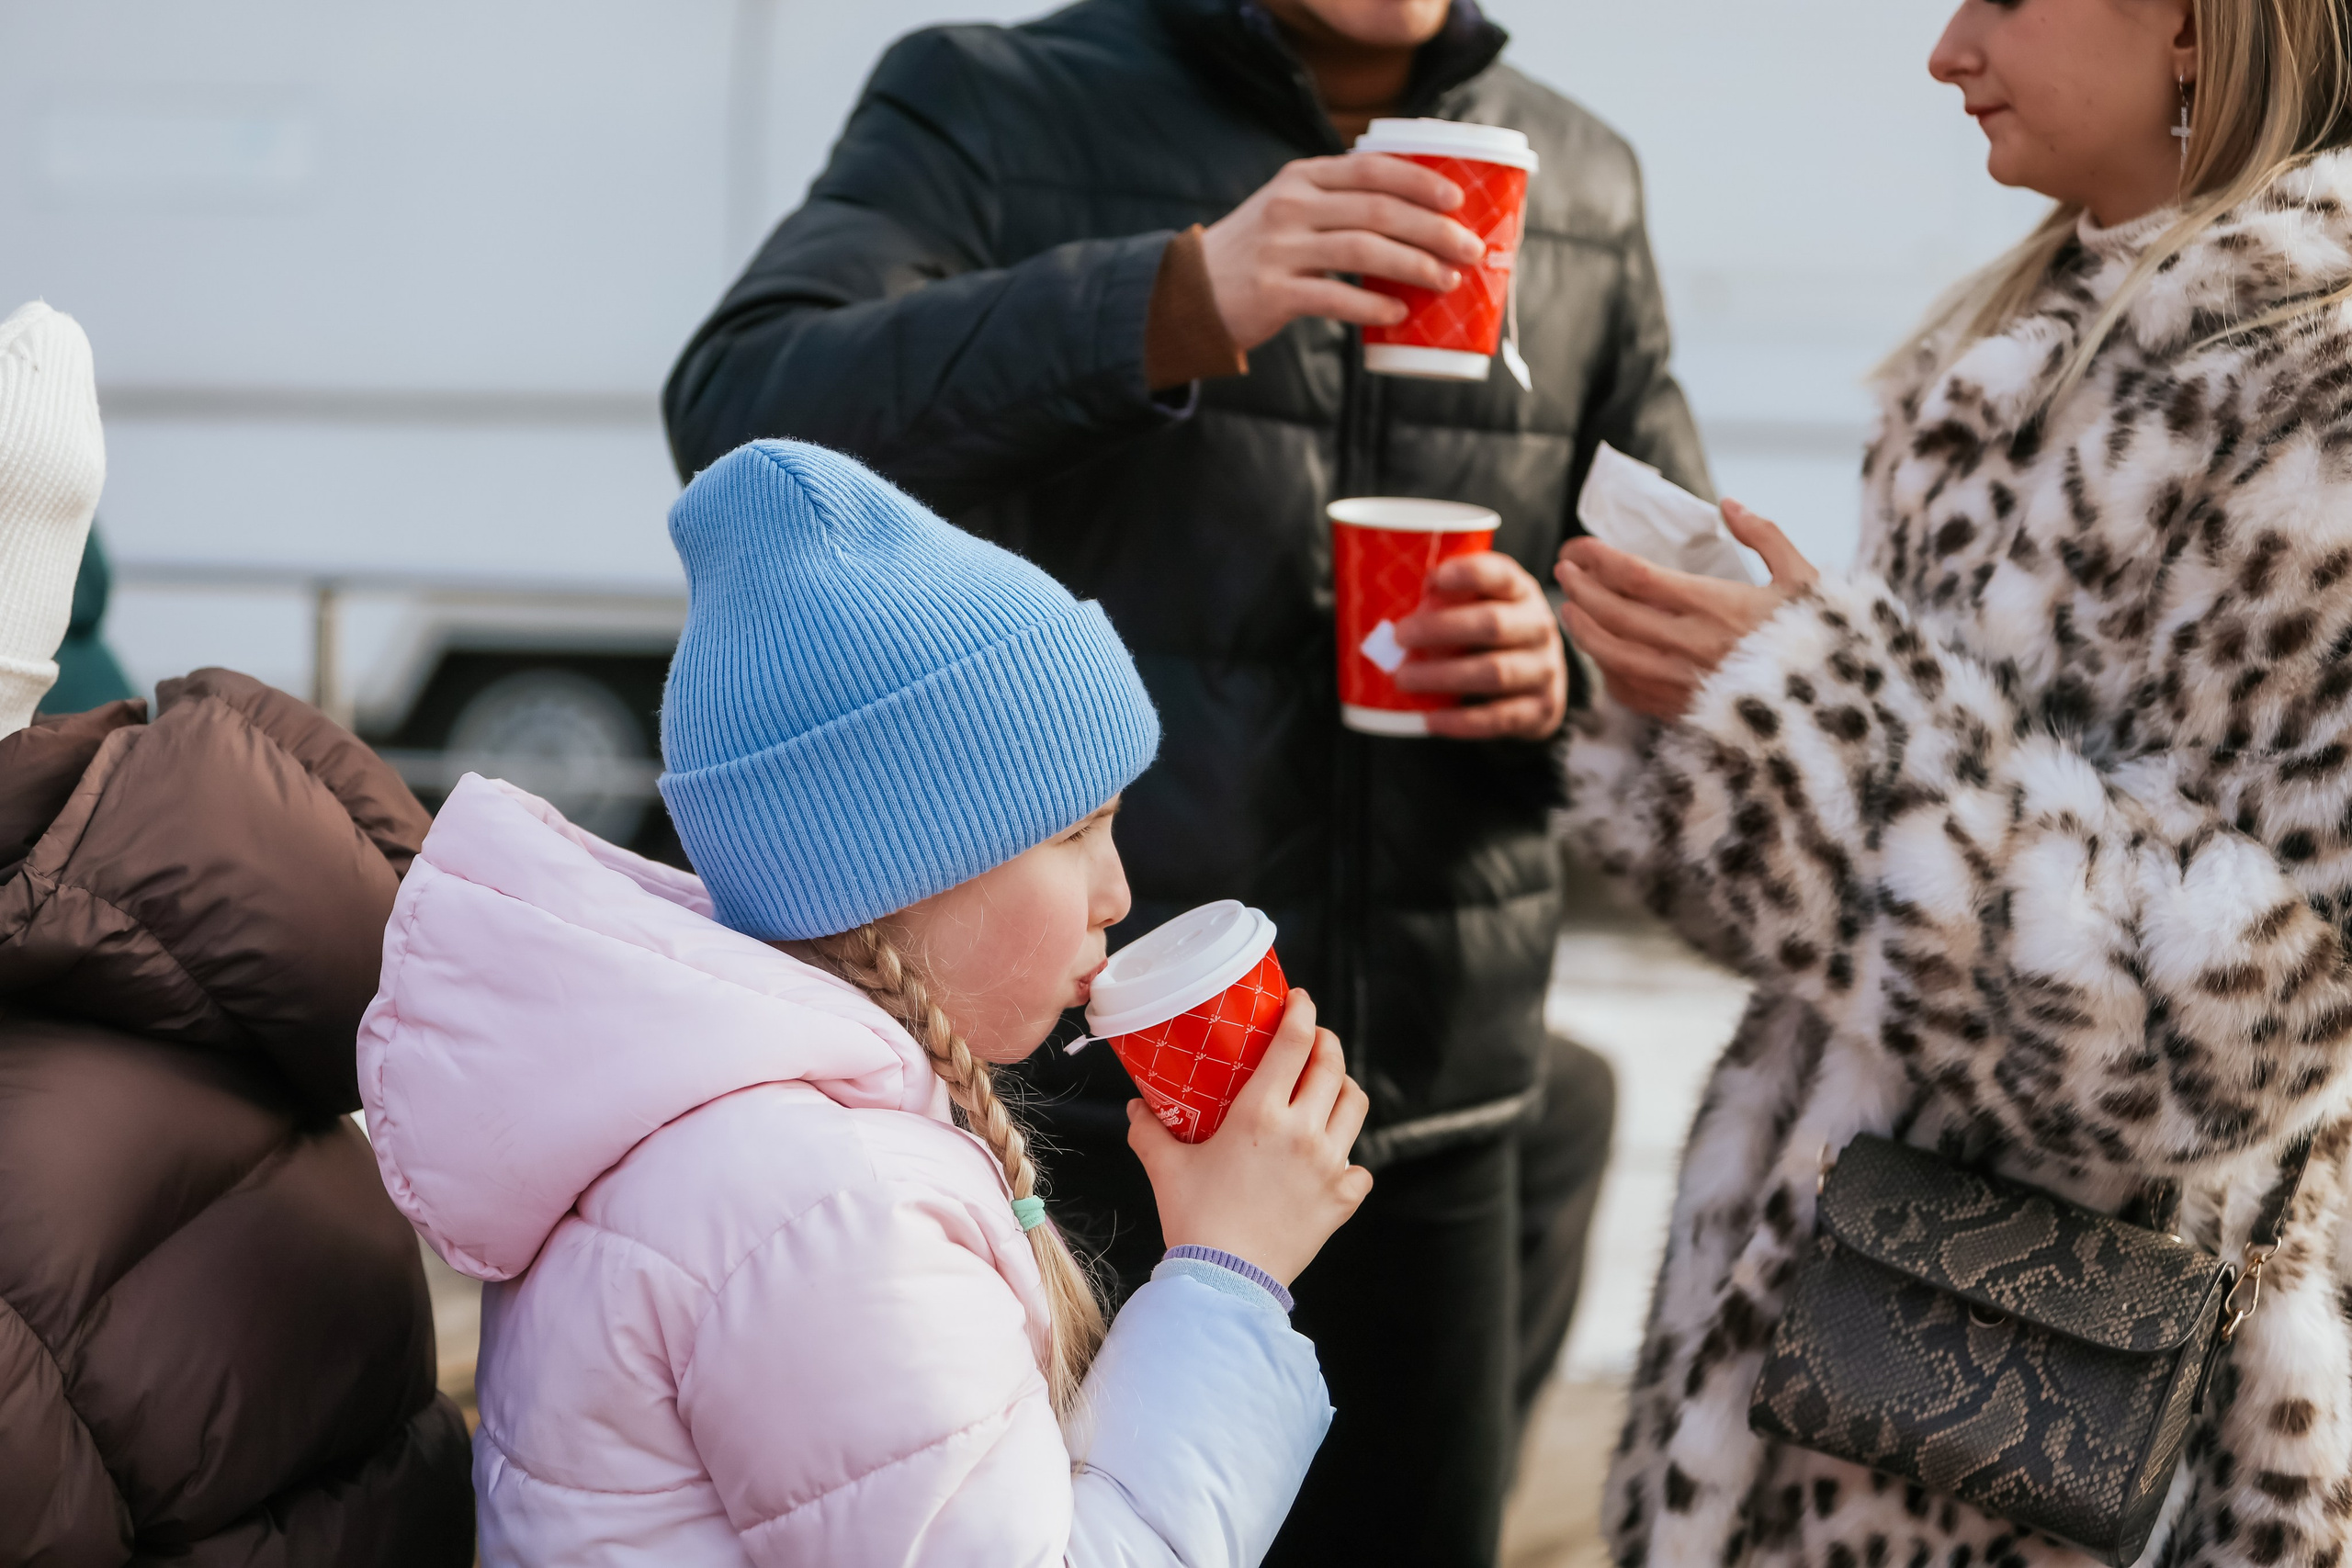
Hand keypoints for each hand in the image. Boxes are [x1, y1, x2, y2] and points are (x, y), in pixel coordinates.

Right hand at [1128, 988, 1372, 1285]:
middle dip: (1326, 1042)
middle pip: (1333, 1064)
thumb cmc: (1194, 1220)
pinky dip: (1349, 1157)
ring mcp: (1329, 1165)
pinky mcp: (1342, 1198)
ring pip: (1355, 1105)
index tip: (1301, 1001)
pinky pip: (1360, 1166)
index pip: (1295, 1043)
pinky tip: (1331, 1160)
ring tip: (1328, 1089)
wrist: (1226, 1282)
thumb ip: (1150, 1131)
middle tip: (1314, 1039)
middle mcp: (1303, 1131)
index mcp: (1260, 1114)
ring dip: (1344, 1088)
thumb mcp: (1166, 1168)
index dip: (1303, 1012)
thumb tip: (1136, 1108)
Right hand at [1200, 153, 1486, 351]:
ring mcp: (1280, 249)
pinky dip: (1373, 307)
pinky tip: (1398, 313)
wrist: (1190, 290)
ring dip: (1414, 266)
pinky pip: (1335, 298)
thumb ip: (1339, 201)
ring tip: (1446, 281)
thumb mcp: (1290, 207)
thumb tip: (1418, 214)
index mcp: (1301, 177)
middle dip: (1433, 230)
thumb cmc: (1258, 252)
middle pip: (1378, 210)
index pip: (1372, 168)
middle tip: (1469, 249)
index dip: (1420, 182)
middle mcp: (1291, 205)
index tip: (1457, 200)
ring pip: (1364, 251)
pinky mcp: (1273, 293)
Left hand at [1391, 552, 1568, 739]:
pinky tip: (1430, 720)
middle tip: (1399, 635)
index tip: (1434, 577)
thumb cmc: (1495, 638)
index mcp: (1521, 593)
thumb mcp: (1483, 608)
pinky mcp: (1540, 709)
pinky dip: (1461, 721)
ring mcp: (1544, 669)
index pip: (1502, 575)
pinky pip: (1498, 717)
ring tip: (1403, 678)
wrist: (1542, 685)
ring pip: (1495, 672)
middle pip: (1493, 624)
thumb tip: (1397, 602)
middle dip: (1441, 629)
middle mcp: (1538, 627)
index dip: (1470, 573)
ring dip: (1443, 676)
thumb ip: (1450, 601)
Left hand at [1554, 499, 1817, 719]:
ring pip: (1610, 654)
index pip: (1636, 576)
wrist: (1833, 712)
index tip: (1579, 546)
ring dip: (1583, 628)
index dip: (1599, 559)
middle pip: (1613, 612)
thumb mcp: (1804, 578)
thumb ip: (1766, 535)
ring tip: (1569, 608)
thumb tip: (1728, 504)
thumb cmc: (1821, 639)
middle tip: (1563, 569)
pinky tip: (1601, 653)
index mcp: (1716, 605)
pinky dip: (1607, 669)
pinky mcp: (1682, 712)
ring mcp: (1682, 682)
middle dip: (1580, 588)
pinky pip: (1628, 690)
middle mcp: (1690, 645)